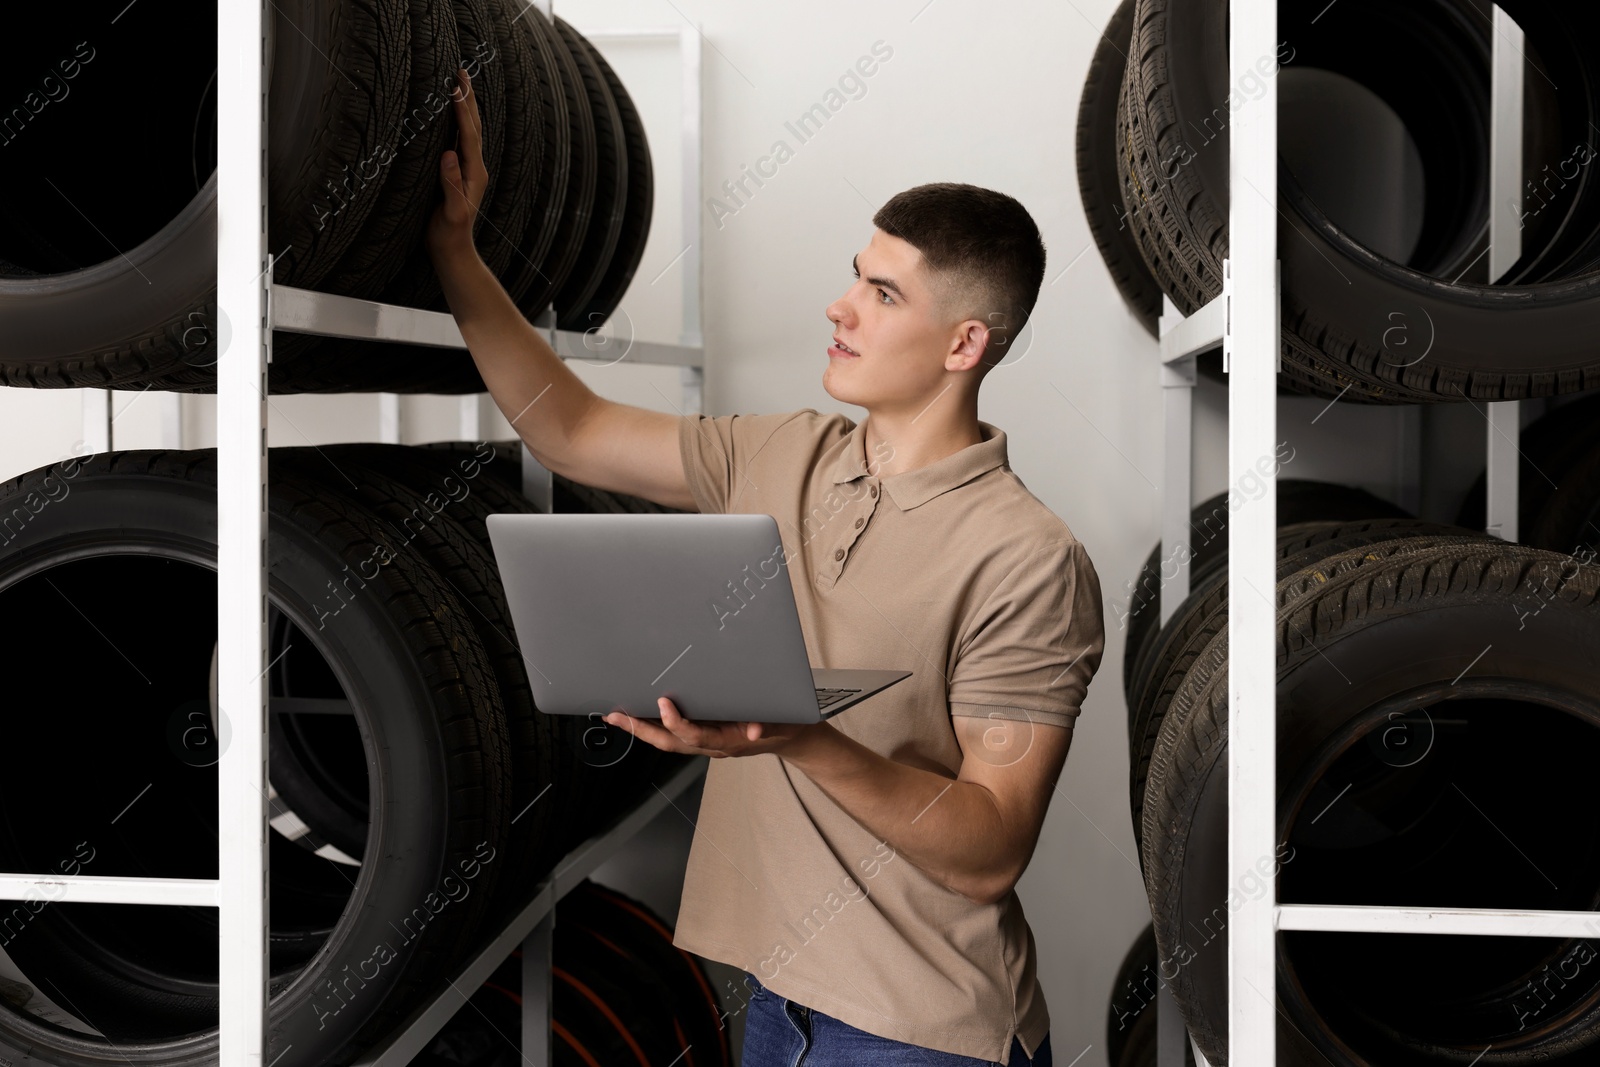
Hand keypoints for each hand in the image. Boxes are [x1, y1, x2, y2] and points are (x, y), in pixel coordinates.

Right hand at [426, 68, 486, 269]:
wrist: (452, 250)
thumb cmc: (449, 233)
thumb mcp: (451, 212)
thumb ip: (451, 185)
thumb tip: (449, 154)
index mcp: (474, 172)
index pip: (469, 134)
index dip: (462, 110)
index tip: (455, 86)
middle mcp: (474, 167)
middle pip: (473, 125)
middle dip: (467, 98)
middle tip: (461, 70)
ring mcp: (467, 169)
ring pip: (467, 130)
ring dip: (464, 106)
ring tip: (458, 83)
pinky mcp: (457, 173)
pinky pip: (458, 140)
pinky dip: (455, 122)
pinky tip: (449, 115)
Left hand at [603, 697, 827, 758]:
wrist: (791, 737)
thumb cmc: (785, 725)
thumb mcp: (782, 722)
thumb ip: (769, 724)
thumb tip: (756, 729)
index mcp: (727, 741)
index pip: (695, 736)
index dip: (677, 722)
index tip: (664, 703)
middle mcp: (712, 745)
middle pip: (669, 742)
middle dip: (641, 731)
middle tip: (616, 716)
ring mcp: (706, 742)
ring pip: (667, 740)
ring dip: (640, 730)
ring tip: (616, 715)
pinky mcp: (704, 734)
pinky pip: (673, 735)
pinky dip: (653, 726)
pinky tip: (638, 715)